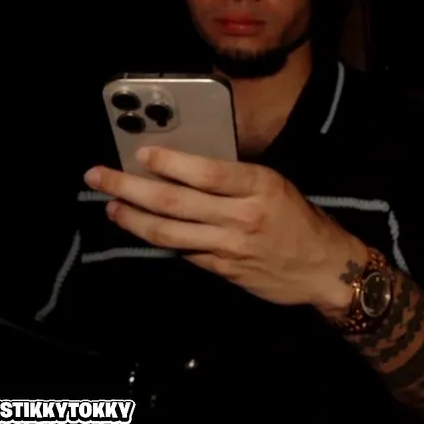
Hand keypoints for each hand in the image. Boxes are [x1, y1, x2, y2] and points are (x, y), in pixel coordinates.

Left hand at [83, 147, 367, 315]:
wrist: (325, 269)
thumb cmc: (300, 220)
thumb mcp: (276, 186)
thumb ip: (235, 180)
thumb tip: (185, 169)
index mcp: (259, 186)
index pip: (206, 172)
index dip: (169, 162)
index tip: (140, 153)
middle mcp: (241, 216)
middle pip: (174, 202)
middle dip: (129, 188)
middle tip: (98, 177)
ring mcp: (229, 247)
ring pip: (168, 232)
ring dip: (132, 219)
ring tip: (111, 207)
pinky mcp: (223, 270)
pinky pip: (183, 253)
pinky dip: (159, 240)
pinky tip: (141, 230)